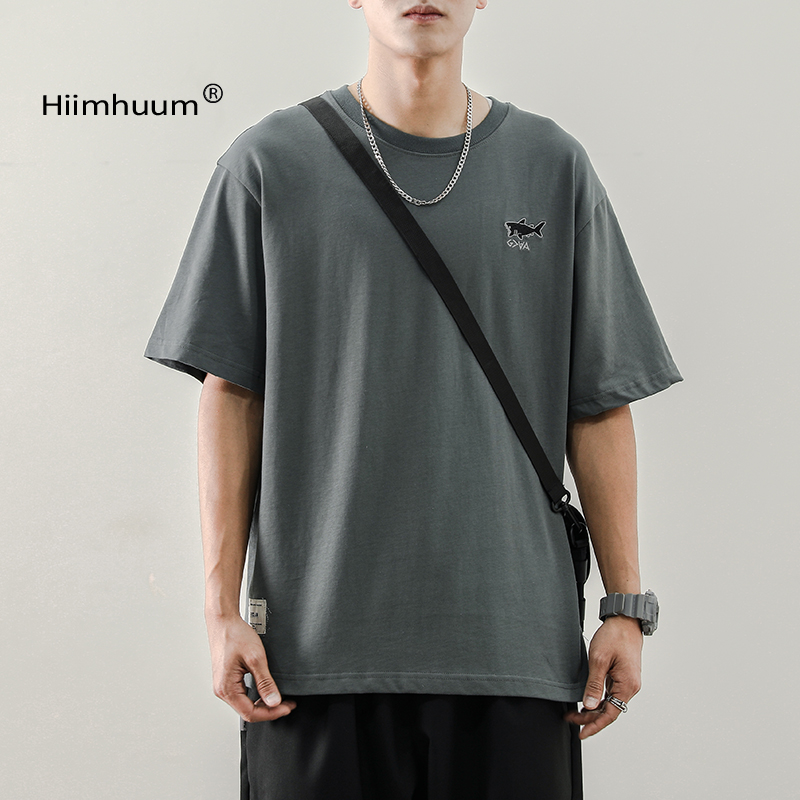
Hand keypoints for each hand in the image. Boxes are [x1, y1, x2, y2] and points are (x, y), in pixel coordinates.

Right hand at [205, 612, 296, 721]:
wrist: (223, 621)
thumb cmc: (234, 635)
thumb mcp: (255, 658)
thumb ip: (265, 682)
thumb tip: (274, 702)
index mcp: (226, 689)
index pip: (250, 713)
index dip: (271, 713)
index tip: (287, 708)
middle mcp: (222, 690)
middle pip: (248, 711)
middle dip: (269, 710)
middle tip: (287, 703)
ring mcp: (223, 685)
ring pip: (245, 704)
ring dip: (263, 703)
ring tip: (280, 697)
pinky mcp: (226, 679)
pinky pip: (242, 695)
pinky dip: (256, 695)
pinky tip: (266, 690)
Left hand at [564, 615, 641, 738]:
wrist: (625, 620)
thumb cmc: (615, 636)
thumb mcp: (599, 660)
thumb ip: (594, 685)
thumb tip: (589, 706)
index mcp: (627, 686)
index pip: (610, 714)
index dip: (595, 725)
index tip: (582, 733)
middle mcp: (630, 687)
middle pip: (610, 710)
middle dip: (590, 718)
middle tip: (571, 719)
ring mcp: (628, 682)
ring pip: (610, 703)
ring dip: (594, 709)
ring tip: (576, 713)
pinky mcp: (624, 676)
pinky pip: (612, 693)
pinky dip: (600, 699)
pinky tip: (588, 700)